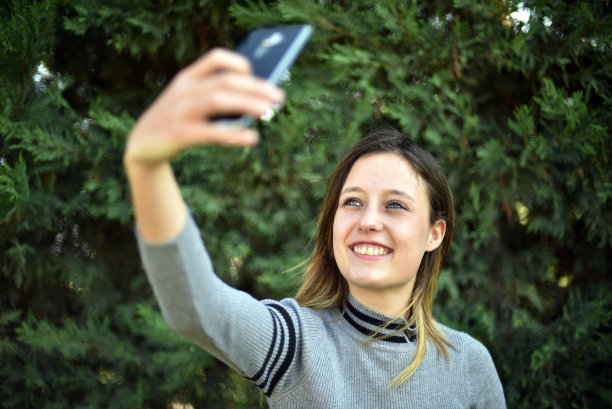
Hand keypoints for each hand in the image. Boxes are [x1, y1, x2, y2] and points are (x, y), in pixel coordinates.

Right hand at [123, 48, 284, 168]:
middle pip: (224, 81)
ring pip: (218, 100)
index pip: (215, 58)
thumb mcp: (192, 104)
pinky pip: (210, 132)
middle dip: (255, 88)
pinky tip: (251, 137)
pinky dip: (233, 134)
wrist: (142, 146)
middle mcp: (183, 90)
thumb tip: (258, 102)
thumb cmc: (178, 122)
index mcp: (187, 78)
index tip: (258, 74)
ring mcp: (179, 111)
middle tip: (279, 97)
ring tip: (268, 111)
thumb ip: (217, 99)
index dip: (239, 63)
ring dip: (246, 104)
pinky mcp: (179, 134)